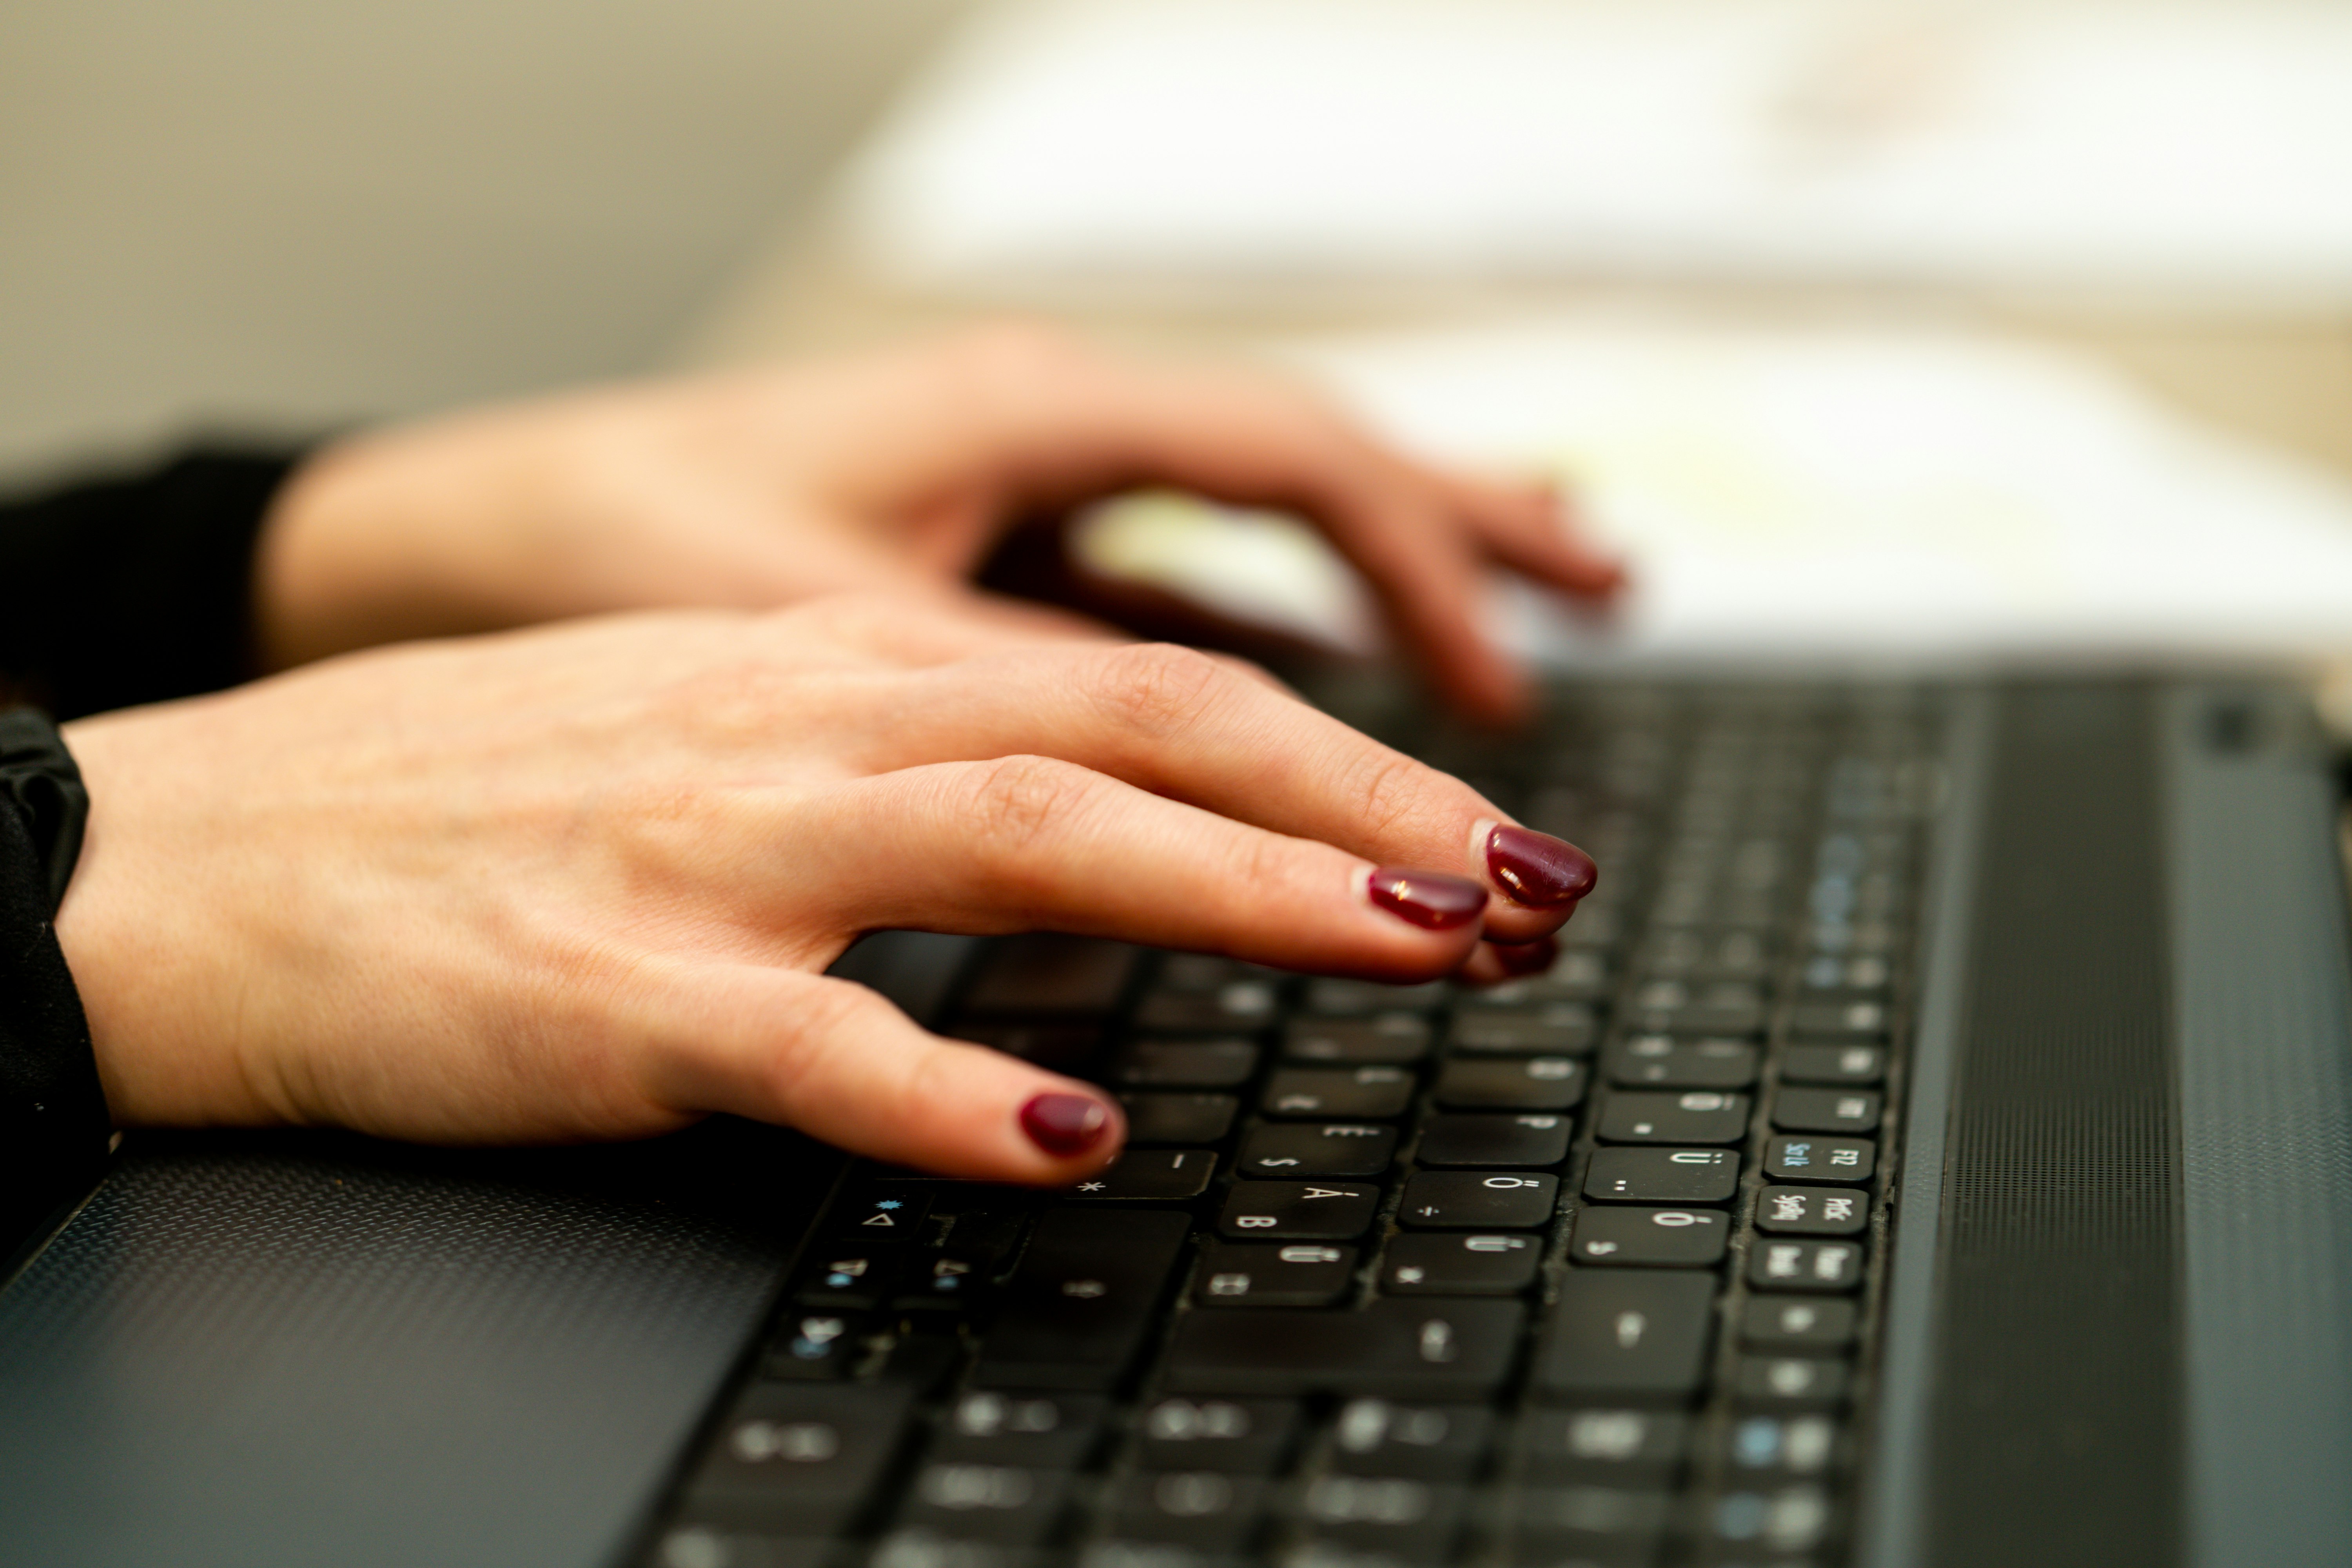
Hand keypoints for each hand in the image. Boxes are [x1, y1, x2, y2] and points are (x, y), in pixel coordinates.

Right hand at [57, 594, 1595, 1180]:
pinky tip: (1067, 1126)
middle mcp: (806, 732)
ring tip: (1402, 948)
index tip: (1480, 834)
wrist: (220, 857)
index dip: (1340, 755)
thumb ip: (912, 764)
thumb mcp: (725, 730)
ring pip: (1022, 839)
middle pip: (1136, 735)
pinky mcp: (618, 995)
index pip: (1146, 682)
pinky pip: (815, 1039)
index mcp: (838, 668)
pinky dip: (950, 1081)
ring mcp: (715, 858)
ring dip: (1236, 893)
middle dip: (1354, 807)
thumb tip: (1104, 821)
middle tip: (1521, 887)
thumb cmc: (484, 802)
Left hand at [255, 326, 1621, 720]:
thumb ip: (996, 694)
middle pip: (1312, 462)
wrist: (455, 545)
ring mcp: (1025, 484)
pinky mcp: (993, 550)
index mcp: (1022, 411)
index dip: (1422, 561)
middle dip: (1468, 530)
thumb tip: (1167, 778)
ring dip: (1396, 565)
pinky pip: (1174, 572)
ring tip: (1539, 614)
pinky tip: (1339, 669)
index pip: (1289, 462)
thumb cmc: (607, 551)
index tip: (1498, 686)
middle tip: (1611, 590)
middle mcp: (1043, 425)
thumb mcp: (814, 623)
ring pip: (1254, 512)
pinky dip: (1274, 618)